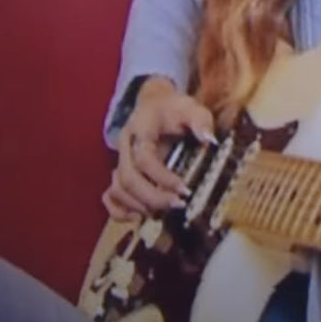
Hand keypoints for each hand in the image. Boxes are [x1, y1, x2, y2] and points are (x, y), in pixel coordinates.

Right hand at [103, 77, 215, 220]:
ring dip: (138, 205)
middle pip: (127, 177)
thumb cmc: (174, 109)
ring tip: (163, 213)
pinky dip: (119, 210)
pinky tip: (139, 218)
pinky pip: (110, 195)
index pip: (143, 157)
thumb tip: (210, 141)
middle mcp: (125, 146)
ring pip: (118, 188)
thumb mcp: (190, 107)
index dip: (162, 177)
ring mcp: (120, 160)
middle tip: (178, 205)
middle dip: (152, 196)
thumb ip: (200, 121)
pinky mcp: (120, 172)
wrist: (154, 104)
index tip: (185, 189)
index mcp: (140, 129)